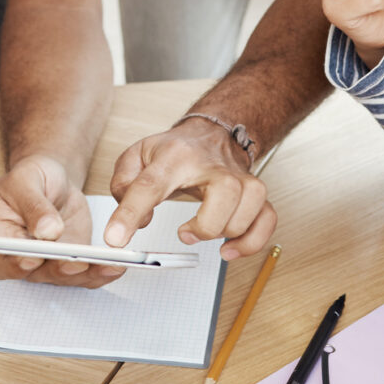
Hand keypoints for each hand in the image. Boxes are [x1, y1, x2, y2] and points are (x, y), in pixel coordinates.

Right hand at [0, 155, 125, 287]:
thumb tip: (47, 231)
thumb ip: (33, 205)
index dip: (15, 265)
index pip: (1, 262)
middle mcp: (20, 258)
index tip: (32, 259)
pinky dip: (102, 271)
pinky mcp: (71, 260)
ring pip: (65, 276)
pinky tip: (116, 265)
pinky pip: (85, 272)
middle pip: (37, 274)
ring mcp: (47, 262)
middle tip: (77, 262)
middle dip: (59, 269)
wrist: (51, 178)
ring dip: (87, 273)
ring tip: (108, 263)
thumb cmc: (29, 178)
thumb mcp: (25, 181)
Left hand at [105, 117, 273, 261]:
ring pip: (249, 206)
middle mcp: (212, 165)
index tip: (116, 239)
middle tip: (184, 233)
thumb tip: (135, 220)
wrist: (211, 133)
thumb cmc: (175, 150)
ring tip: (202, 233)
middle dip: (206, 224)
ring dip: (227, 231)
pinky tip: (230, 250)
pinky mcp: (255, 194)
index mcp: (175, 156)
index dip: (130, 214)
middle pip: (225, 192)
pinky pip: (267, 220)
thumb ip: (123, 185)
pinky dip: (251, 241)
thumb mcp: (137, 157)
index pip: (150, 184)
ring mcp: (239, 178)